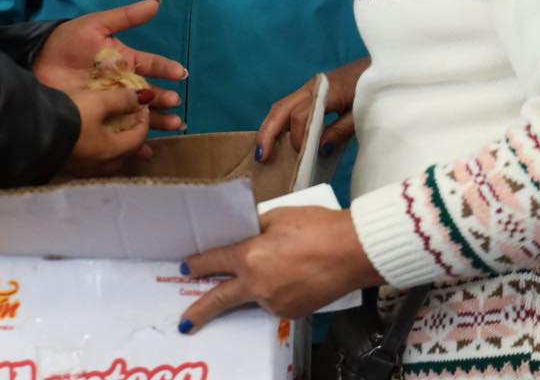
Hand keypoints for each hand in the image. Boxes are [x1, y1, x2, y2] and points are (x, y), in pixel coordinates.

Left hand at [36, 0, 187, 132]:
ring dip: (158, 119)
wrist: (36, 63)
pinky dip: (135, 140)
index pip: (151, 65)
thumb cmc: (67, 41)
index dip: (166, 69)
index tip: (180, 74)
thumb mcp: (97, 25)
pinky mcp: (99, 117)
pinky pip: (121, 130)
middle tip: (175, 105)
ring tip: (174, 125)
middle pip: (149, 93)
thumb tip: (157, 3)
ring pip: (140, 113)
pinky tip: (147, 147)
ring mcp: (111, 102)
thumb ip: (127, 17)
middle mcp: (122, 83)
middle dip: (165, 100)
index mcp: (124, 60)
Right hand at [61, 85, 148, 176]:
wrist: (29, 130)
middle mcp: (99, 166)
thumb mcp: (98, 101)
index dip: (144, 120)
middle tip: (133, 123)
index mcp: (111, 151)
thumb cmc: (70, 116)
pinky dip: (97, 152)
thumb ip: (122, 100)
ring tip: (115, 137)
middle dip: (133, 139)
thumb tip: (145, 98)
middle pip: (125, 154)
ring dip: (115, 148)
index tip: (141, 106)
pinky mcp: (65, 167)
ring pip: (107, 161)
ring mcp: (81, 170)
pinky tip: (90, 144)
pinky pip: (91, 162)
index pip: (138, 138)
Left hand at [176, 206, 384, 333]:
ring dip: (257, 288)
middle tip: (185, 323)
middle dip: (200, 311)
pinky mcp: (292, 314)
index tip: (186, 268)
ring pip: (255, 297)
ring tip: (283, 266)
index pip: (214, 262)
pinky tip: (295, 276)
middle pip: (221, 299)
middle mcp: (258, 285)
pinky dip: (278, 292)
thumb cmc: (320, 228)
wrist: (354, 251)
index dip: (197, 264)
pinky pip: (276, 303)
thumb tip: (243, 234)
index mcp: (250, 256)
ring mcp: (275, 303)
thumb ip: (255, 228)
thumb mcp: (279, 216)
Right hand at [256, 57, 369, 162]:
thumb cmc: (372, 91)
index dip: (298, 138)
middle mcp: (311, 87)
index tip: (302, 157)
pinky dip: (279, 123)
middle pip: (281, 109)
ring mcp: (309, 88)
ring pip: (281, 107)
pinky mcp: (310, 92)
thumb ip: (340, 131)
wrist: (380, 68)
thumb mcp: (361, 114)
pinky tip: (277, 139)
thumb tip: (320, 149)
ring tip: (263, 151)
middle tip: (261, 157)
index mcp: (325, 91)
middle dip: (267, 133)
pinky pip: (289, 107)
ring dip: (270, 128)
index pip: (301, 116)